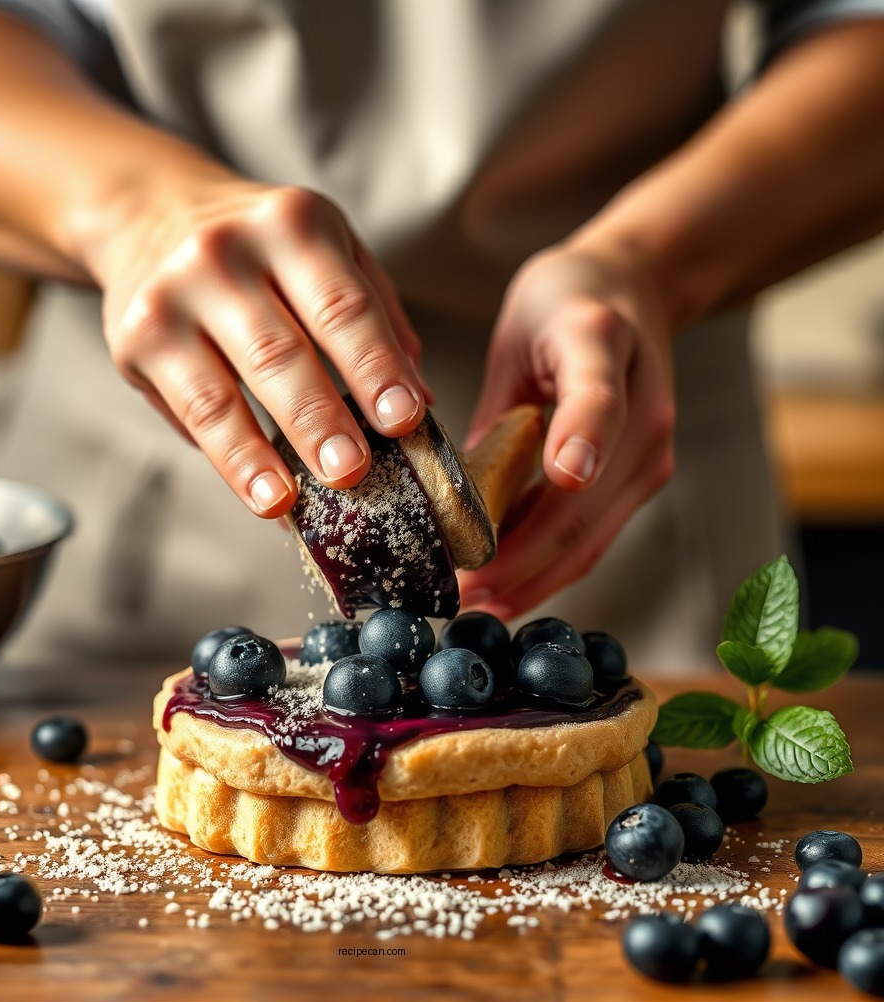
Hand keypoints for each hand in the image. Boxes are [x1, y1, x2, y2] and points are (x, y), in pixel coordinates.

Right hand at [87, 173, 427, 517]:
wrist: (152, 213)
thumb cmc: (262, 249)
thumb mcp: (328, 249)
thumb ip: (377, 317)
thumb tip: (420, 397)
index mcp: (292, 226)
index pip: (342, 305)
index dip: (375, 366)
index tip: (404, 419)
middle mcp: (225, 253)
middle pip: (280, 351)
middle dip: (318, 417)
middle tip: (351, 469)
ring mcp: (172, 297)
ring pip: (221, 392)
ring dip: (260, 454)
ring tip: (291, 500)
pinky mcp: (137, 340)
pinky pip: (191, 413)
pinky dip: (230, 460)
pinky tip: (261, 494)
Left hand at [459, 241, 675, 618]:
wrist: (637, 289)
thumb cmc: (565, 303)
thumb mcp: (517, 335)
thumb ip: (497, 412)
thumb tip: (457, 497)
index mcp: (601, 347)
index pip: (598, 399)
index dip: (580, 437)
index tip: (560, 476)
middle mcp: (643, 409)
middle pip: (584, 502)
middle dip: (521, 559)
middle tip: (463, 592)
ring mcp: (651, 452)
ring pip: (591, 536)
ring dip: (533, 578)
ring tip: (477, 605)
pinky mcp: (643, 479)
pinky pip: (594, 535)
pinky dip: (549, 567)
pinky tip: (508, 589)